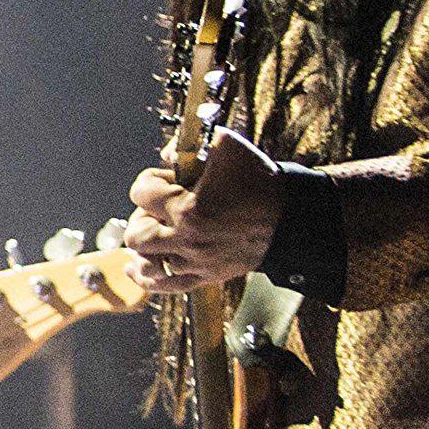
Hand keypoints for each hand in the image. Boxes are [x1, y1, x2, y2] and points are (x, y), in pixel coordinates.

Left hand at [128, 125, 285, 290]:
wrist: (292, 219)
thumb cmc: (260, 182)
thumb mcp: (227, 146)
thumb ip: (191, 143)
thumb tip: (166, 155)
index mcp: (189, 210)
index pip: (141, 193)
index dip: (151, 180)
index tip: (168, 179)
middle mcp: (188, 240)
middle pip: (136, 234)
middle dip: (143, 216)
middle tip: (159, 209)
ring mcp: (197, 262)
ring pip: (146, 262)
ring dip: (144, 246)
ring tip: (153, 233)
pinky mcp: (208, 276)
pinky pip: (165, 286)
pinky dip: (147, 278)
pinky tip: (137, 267)